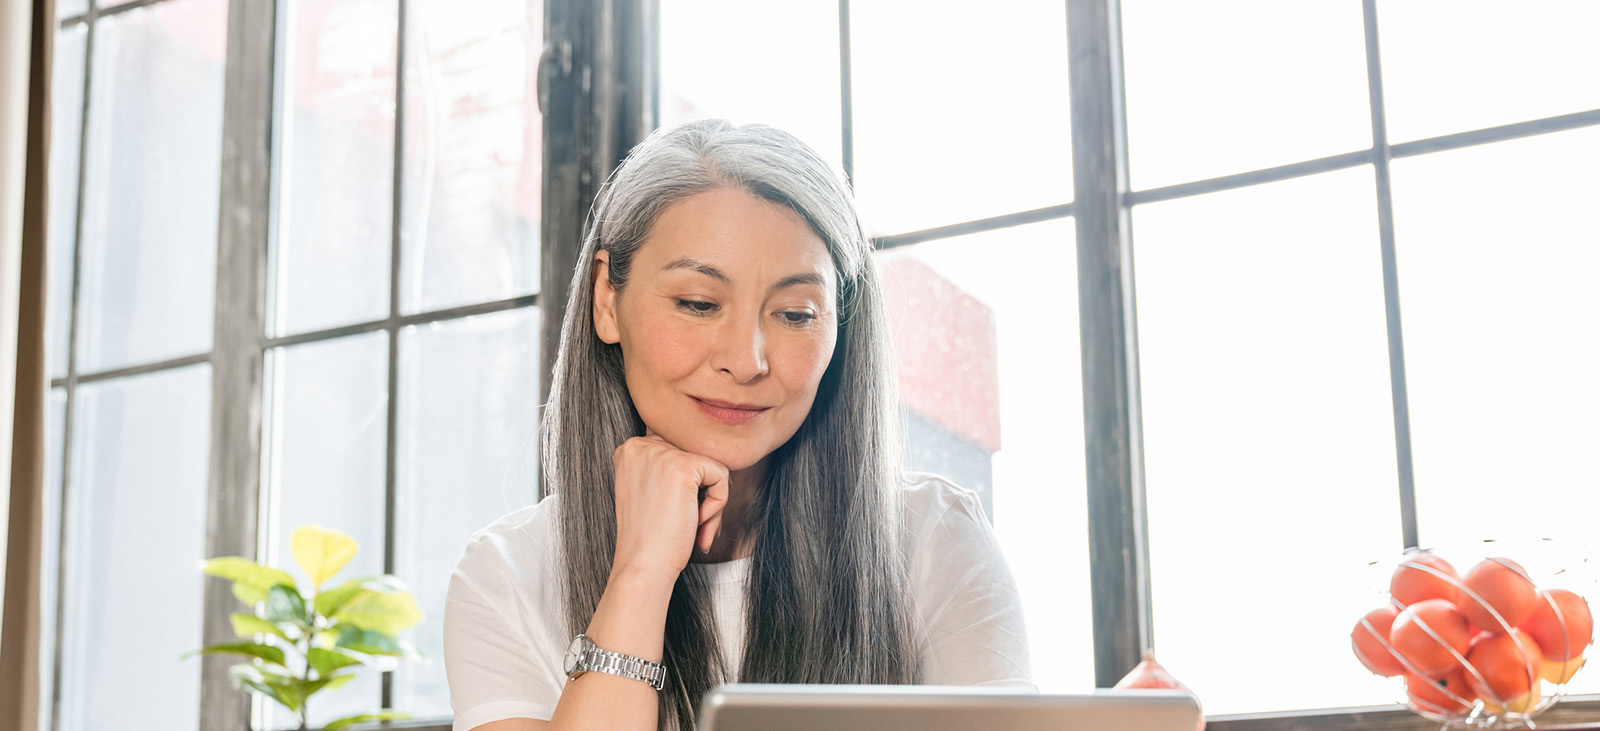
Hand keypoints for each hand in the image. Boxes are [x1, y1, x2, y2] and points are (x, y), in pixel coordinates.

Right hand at [609, 428, 729, 578]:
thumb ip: (667, 468)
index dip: (687, 485)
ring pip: (710, 466)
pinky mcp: (683, 467)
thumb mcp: (649, 491)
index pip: (678, 451)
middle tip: (693, 524)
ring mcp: (660, 454)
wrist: (643, 565)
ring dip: (711, 502)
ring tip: (697, 528)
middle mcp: (640, 446)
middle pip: (695, 457)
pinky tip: (698, 525)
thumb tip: (704, 458)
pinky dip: (718, 504)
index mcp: (630, 450)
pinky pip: (721, 475)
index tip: (677, 513)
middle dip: (701, 493)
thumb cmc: (650, 537)